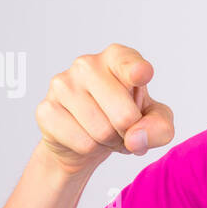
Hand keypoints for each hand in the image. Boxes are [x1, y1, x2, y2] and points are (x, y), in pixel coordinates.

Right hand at [35, 43, 174, 173]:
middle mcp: (87, 64)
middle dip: (129, 132)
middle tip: (123, 128)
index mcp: (117, 58)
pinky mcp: (46, 109)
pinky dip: (90, 149)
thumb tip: (135, 138)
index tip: (142, 74)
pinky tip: (85, 137)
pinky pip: (82, 143)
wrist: (85, 140)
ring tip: (104, 132)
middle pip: (124, 115)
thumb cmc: (123, 118)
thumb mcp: (155, 121)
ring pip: (102, 132)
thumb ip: (160, 127)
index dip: (138, 71)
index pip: (128, 62)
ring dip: (109, 142)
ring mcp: (63, 84)